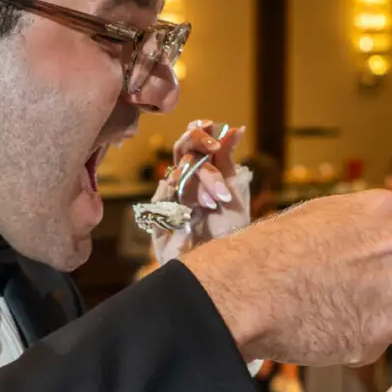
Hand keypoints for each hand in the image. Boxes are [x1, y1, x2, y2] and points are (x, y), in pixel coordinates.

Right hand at [149, 120, 251, 266]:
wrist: (223, 266)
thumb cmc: (230, 230)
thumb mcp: (233, 191)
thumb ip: (227, 160)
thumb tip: (234, 128)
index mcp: (198, 173)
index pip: (191, 144)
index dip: (198, 133)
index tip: (211, 125)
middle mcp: (181, 184)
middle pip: (181, 154)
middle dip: (202, 155)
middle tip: (216, 155)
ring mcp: (168, 201)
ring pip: (176, 174)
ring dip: (200, 184)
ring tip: (217, 201)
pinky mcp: (157, 221)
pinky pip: (162, 198)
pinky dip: (179, 198)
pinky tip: (194, 209)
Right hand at [180, 191, 391, 366]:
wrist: (243, 291)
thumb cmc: (273, 251)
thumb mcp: (331, 215)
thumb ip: (378, 229)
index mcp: (391, 213)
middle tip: (361, 295)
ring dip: (378, 316)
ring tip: (329, 304)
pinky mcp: (379, 335)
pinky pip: (378, 341)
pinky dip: (356, 338)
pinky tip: (322, 323)